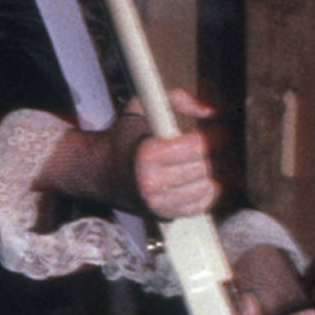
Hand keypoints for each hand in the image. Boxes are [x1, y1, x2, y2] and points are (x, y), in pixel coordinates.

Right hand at [110, 87, 219, 221]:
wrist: (97, 171)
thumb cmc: (123, 137)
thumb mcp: (141, 107)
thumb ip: (177, 99)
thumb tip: (210, 112)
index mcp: (148, 153)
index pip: (198, 146)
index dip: (213, 137)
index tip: (216, 131)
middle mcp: (153, 182)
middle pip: (205, 167)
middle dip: (215, 154)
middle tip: (216, 146)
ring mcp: (158, 203)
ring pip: (207, 187)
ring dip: (211, 172)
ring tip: (206, 161)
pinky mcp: (163, 215)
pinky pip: (201, 205)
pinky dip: (207, 191)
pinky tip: (200, 179)